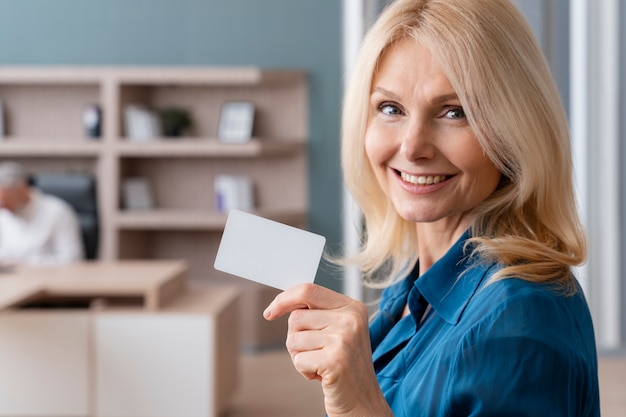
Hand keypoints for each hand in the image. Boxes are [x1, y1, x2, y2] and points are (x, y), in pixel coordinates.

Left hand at [264, 283, 392, 416]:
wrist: (363, 402)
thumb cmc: (343, 367)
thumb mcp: (337, 331)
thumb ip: (317, 313)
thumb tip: (281, 303)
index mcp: (352, 307)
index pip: (308, 290)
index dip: (284, 299)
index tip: (270, 312)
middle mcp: (351, 319)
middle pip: (296, 317)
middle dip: (296, 338)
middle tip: (316, 353)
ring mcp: (345, 338)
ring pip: (293, 339)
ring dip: (300, 356)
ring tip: (321, 364)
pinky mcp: (336, 360)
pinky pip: (298, 359)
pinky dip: (304, 371)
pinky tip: (322, 376)